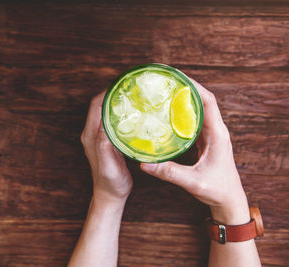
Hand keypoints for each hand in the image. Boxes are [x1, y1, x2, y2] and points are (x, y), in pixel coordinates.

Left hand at [81, 91, 132, 203]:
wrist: (110, 195)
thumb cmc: (110, 182)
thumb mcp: (108, 165)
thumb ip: (104, 145)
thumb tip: (105, 124)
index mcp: (90, 136)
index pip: (96, 106)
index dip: (106, 93)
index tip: (121, 86)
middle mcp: (93, 133)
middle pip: (101, 106)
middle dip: (113, 95)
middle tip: (130, 89)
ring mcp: (101, 137)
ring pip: (107, 113)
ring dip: (118, 103)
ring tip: (134, 98)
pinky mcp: (109, 141)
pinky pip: (114, 122)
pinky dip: (122, 115)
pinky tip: (135, 115)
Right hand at [141, 80, 249, 223]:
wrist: (229, 200)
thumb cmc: (217, 190)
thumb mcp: (193, 182)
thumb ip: (169, 172)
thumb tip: (144, 163)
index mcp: (217, 134)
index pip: (208, 102)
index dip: (195, 87)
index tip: (178, 78)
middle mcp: (216, 130)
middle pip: (202, 100)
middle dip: (186, 88)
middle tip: (166, 82)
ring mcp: (211, 135)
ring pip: (198, 110)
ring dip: (184, 99)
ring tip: (165, 93)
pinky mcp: (205, 141)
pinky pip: (194, 121)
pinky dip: (182, 114)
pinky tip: (168, 114)